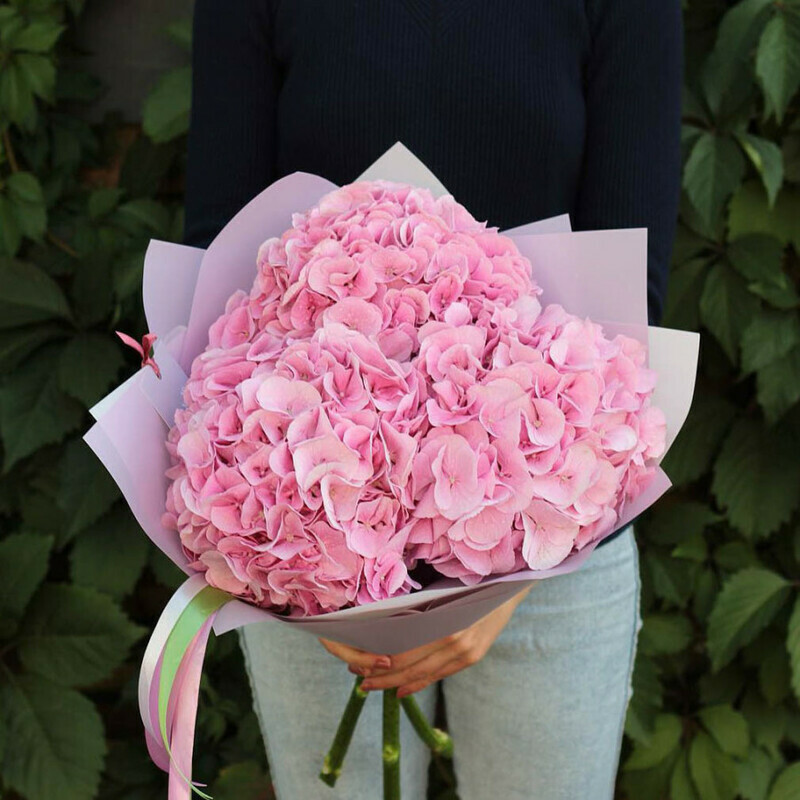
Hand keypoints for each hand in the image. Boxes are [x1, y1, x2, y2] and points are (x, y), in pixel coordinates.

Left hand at [318, 586, 531, 697]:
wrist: (509, 583)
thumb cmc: (468, 578)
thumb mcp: (440, 587)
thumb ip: (416, 606)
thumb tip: (380, 619)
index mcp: (443, 622)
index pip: (401, 650)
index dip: (376, 660)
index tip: (355, 660)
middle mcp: (455, 641)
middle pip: (409, 666)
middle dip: (380, 675)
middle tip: (356, 676)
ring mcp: (466, 652)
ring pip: (422, 675)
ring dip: (394, 683)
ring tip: (371, 685)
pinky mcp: (472, 656)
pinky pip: (440, 675)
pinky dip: (418, 684)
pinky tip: (401, 690)